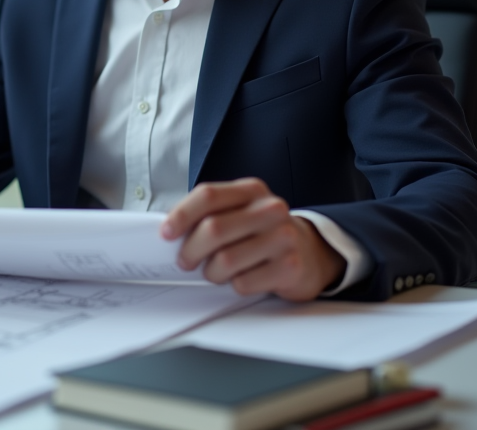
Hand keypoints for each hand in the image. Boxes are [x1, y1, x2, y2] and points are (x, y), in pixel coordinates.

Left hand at [160, 178, 344, 300]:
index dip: (182, 215)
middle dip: (190, 250)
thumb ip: (211, 215)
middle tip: (185, 261)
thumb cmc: (263, 233)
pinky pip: (244, 282)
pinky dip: (235, 286)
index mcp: (251, 190)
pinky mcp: (290, 266)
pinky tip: (243, 279)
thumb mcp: (241, 213)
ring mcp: (283, 237)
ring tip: (217, 272)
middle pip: (214, 229)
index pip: (208, 196)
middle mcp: (270, 209)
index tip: (166, 233)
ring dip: (212, 273)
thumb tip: (169, 231)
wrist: (310, 252)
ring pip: (226, 260)